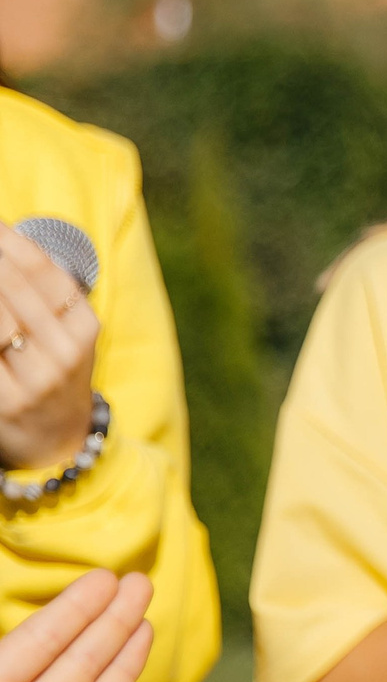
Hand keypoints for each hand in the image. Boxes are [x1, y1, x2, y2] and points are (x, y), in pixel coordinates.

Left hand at [0, 223, 101, 471]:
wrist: (56, 440)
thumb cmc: (53, 372)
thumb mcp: (65, 335)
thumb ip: (43, 293)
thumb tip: (8, 241)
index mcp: (84, 330)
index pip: (48, 273)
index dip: (15, 243)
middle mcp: (66, 354)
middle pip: (17, 290)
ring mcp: (36, 379)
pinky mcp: (6, 400)